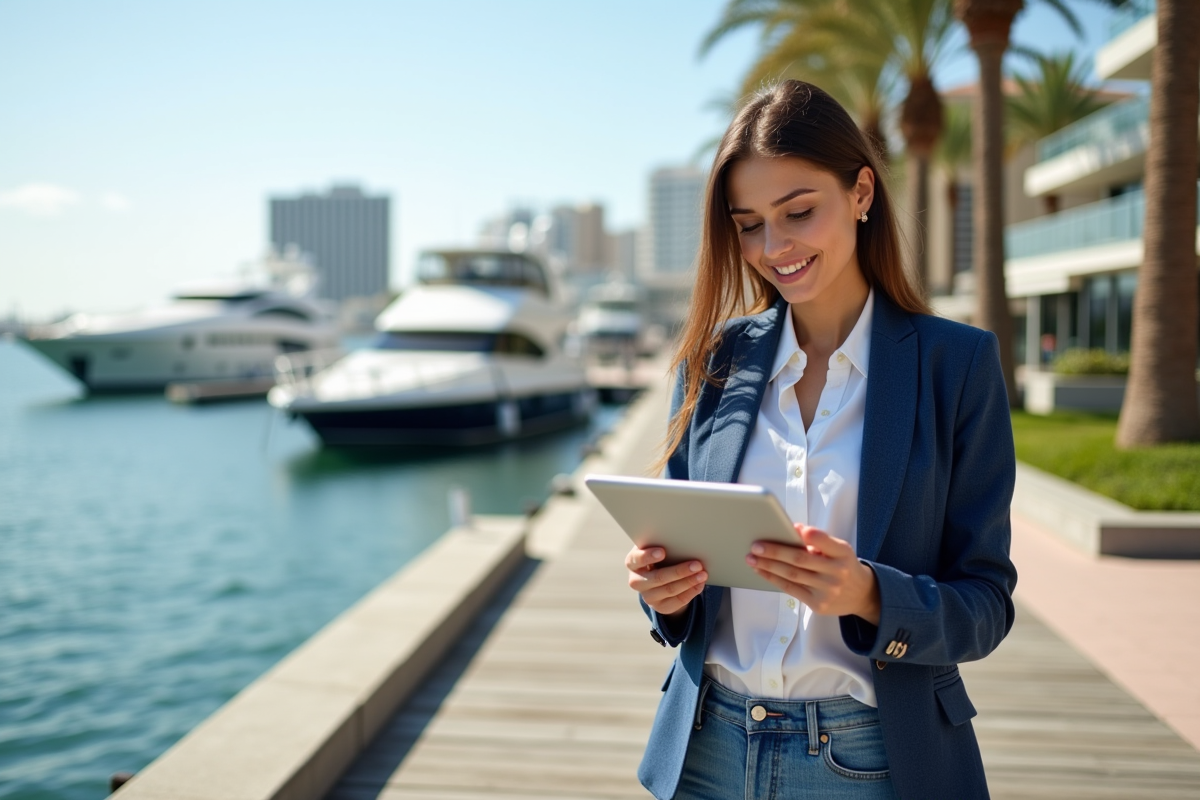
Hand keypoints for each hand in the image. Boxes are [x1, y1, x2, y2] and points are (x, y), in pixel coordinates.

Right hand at [625, 545, 707, 616]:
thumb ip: (661, 543)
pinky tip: (700, 584)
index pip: (636, 560)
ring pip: (670, 590)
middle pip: (658, 578)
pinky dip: (691, 592)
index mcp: (632, 562)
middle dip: (679, 571)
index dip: (648, 556)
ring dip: (689, 582)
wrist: (658, 573)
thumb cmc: (658, 553)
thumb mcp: (655, 546)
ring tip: (703, 574)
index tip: (663, 551)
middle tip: (697, 564)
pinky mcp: (659, 607)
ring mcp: (647, 596)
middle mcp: (636, 581)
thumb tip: (683, 540)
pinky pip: (677, 602)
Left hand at [746, 525, 880, 623]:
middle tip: (756, 546)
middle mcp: (836, 572)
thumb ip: (819, 540)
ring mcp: (827, 590)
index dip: (808, 534)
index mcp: (842, 553)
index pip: (823, 541)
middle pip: (800, 559)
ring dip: (768, 566)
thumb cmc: (843, 565)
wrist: (862, 594)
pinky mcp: (818, 604)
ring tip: (752, 558)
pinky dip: (774, 579)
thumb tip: (793, 529)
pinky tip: (761, 571)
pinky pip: (791, 589)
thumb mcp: (839, 549)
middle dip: (775, 551)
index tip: (792, 528)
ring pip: (792, 575)